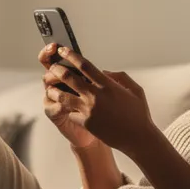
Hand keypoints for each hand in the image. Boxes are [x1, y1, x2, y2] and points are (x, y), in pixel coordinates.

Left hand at [41, 46, 155, 155]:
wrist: (138, 138)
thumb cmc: (139, 114)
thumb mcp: (135, 90)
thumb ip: (119, 77)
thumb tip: (103, 71)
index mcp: (108, 85)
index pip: (84, 65)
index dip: (71, 55)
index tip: (63, 50)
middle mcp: (96, 95)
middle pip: (69, 77)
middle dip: (57, 69)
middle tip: (53, 67)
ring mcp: (89, 110)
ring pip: (63, 96)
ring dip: (54, 90)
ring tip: (50, 87)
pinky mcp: (86, 123)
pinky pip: (71, 113)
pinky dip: (68, 109)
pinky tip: (65, 108)